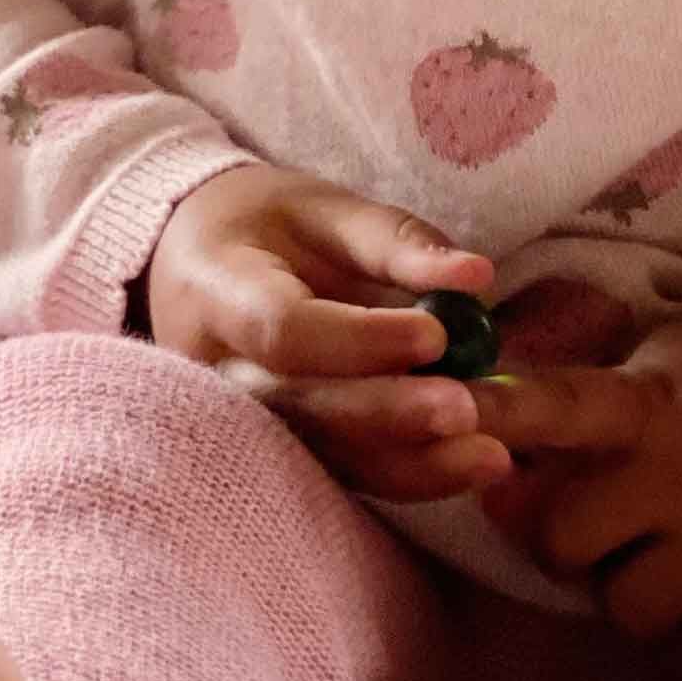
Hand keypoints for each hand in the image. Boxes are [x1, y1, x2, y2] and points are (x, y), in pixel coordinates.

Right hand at [138, 164, 520, 502]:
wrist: (192, 261)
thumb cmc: (263, 225)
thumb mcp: (322, 207)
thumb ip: (394, 241)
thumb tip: (475, 278)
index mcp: (216, 291)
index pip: (283, 330)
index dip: (359, 340)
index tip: (437, 334)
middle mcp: (216, 372)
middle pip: (301, 408)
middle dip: (390, 415)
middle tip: (468, 410)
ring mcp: (238, 422)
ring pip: (324, 454)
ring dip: (411, 463)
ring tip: (489, 456)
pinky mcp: (275, 449)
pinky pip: (340, 470)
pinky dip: (407, 473)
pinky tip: (469, 466)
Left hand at [475, 298, 681, 680]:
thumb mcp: (653, 363)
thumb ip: (581, 415)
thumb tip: (494, 469)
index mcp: (644, 407)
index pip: (555, 407)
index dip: (498, 413)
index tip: (451, 410)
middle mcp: (679, 477)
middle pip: (565, 545)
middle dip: (571, 541)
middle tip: (609, 522)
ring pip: (628, 610)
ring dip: (632, 592)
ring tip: (667, 555)